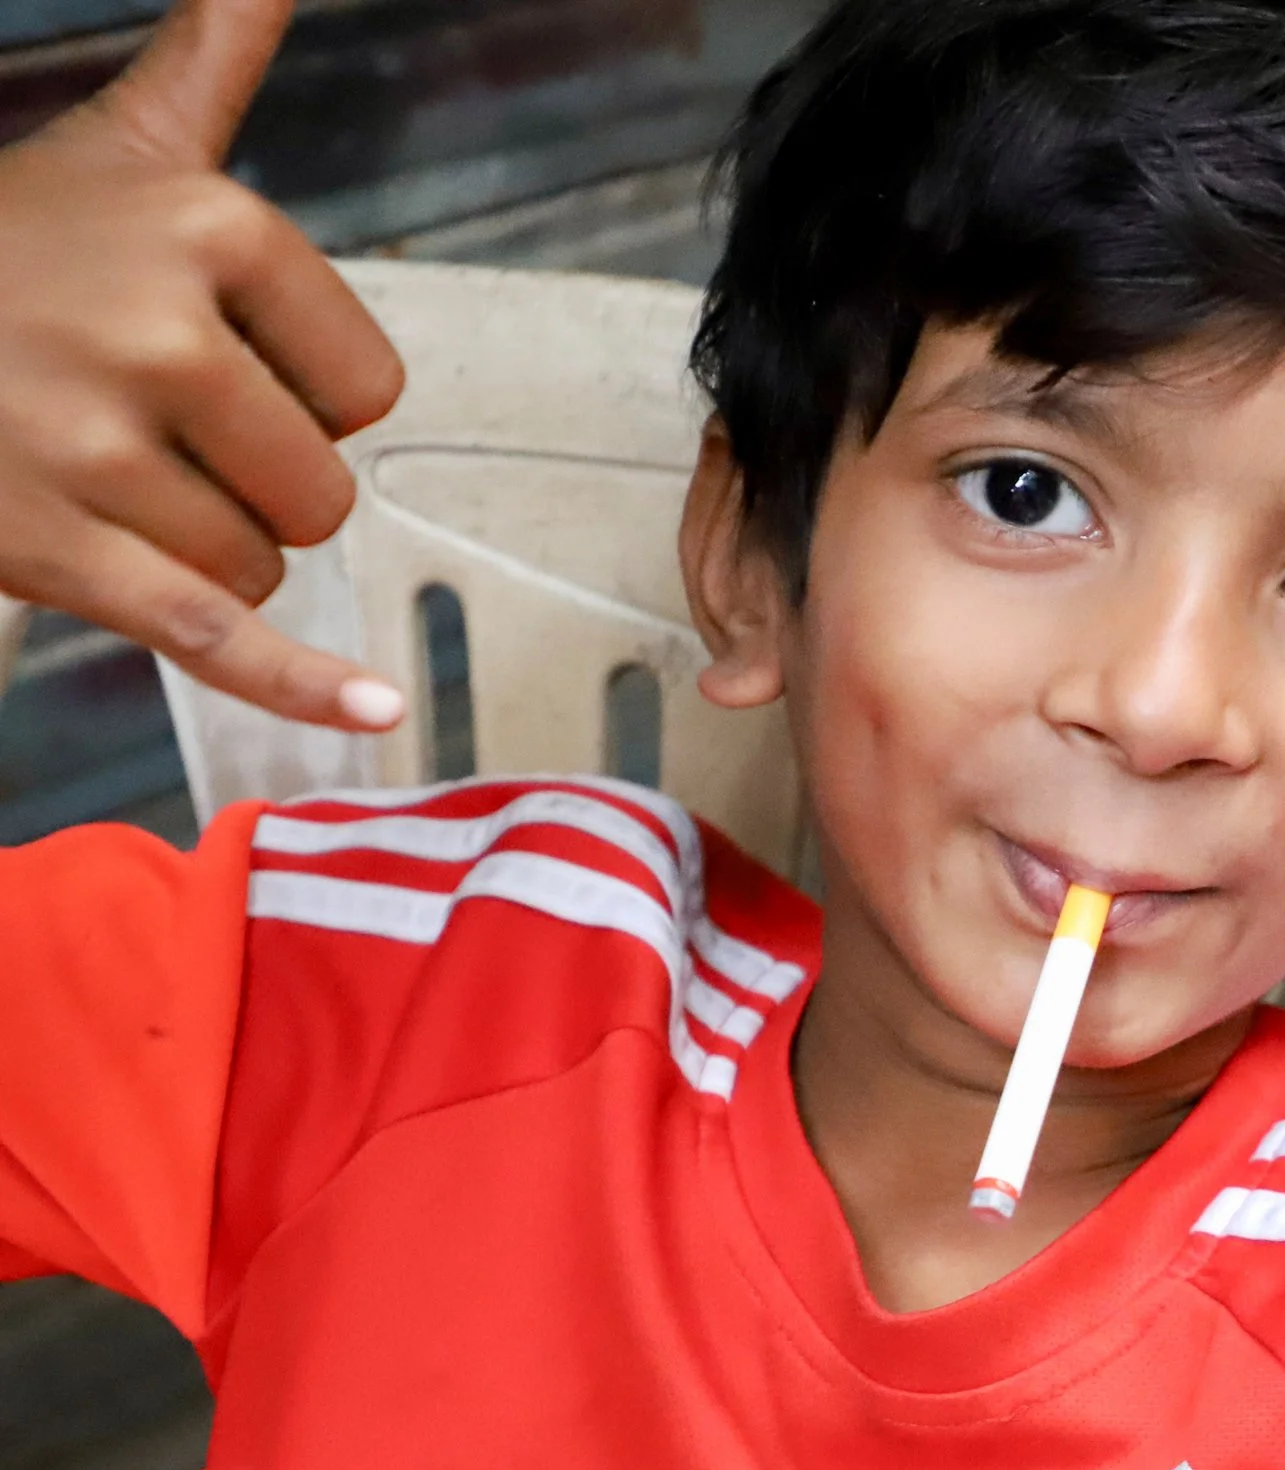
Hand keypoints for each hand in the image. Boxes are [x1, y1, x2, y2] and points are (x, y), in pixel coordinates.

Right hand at [0, 0, 405, 727]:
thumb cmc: (11, 252)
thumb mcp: (121, 146)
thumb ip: (212, 54)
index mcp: (207, 224)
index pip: (370, 387)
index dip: (303, 392)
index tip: (209, 352)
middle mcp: (157, 328)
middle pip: (325, 484)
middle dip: (257, 479)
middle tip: (148, 425)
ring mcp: (99, 444)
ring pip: (266, 559)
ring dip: (208, 545)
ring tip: (104, 472)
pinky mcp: (56, 547)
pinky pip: (215, 629)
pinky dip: (294, 682)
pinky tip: (369, 711)